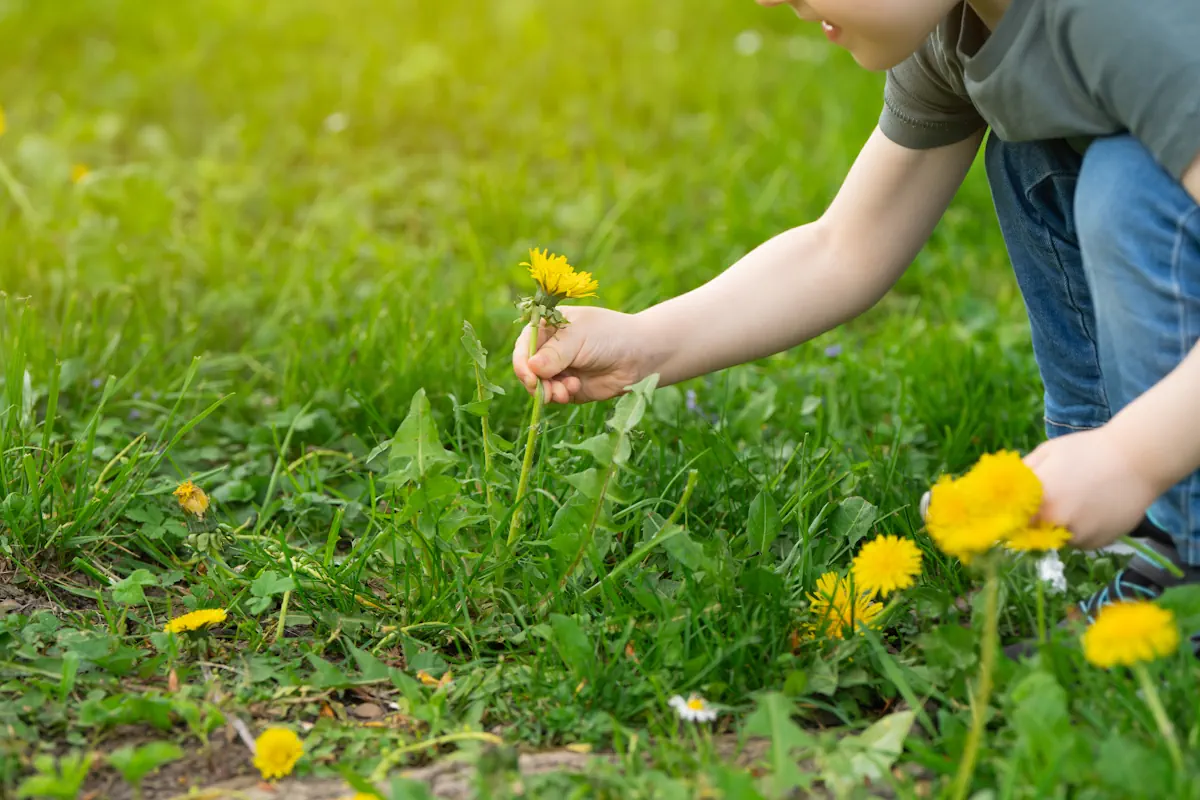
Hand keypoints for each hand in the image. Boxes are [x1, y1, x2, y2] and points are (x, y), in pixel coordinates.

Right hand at [511, 306, 650, 404]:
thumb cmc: (610, 335)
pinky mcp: (568, 387)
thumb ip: (555, 353)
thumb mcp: (580, 337)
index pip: (525, 344)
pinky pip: (554, 395)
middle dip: (535, 381)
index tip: (530, 376)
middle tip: (546, 390)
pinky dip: (560, 395)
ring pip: (538, 385)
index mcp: (548, 327)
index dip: (522, 361)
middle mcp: (550, 348)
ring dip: (548, 391)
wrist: (640, 355)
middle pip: (527, 368)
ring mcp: (559, 369)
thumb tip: (531, 368)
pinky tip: (574, 388)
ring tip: (565, 391)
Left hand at [1023, 427, 1162, 550]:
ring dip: (1060, 525)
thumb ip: (1022, 473)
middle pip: (1034, 534)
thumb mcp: (1047, 452)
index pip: (1013, 522)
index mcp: (1040, 499)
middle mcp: (1058, 523)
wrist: (1138, 460)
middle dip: (1035, 522)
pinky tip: (1093, 507)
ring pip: (1059, 539)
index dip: (1011, 517)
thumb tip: (1003, 488)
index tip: (1012, 511)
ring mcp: (1081, 535)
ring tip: (1077, 499)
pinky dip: (1081, 530)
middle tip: (1049, 502)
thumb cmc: (1088, 450)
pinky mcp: (1101, 542)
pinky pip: (1081, 541)